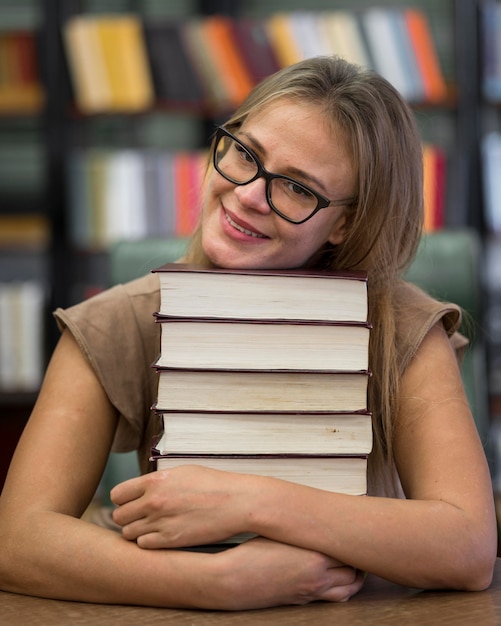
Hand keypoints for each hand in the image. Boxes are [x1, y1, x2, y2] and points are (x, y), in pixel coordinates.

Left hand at [110, 465, 252, 547]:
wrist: (237, 502)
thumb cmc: (214, 484)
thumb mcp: (183, 472)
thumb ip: (159, 481)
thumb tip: (143, 488)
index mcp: (156, 481)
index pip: (117, 494)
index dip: (123, 499)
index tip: (132, 502)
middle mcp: (153, 502)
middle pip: (119, 516)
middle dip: (128, 516)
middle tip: (142, 516)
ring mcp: (161, 522)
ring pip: (128, 533)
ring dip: (137, 531)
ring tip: (153, 526)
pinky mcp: (170, 541)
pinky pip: (143, 545)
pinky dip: (149, 542)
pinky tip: (162, 535)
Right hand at [213, 537, 364, 608]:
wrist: (233, 581)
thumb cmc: (250, 554)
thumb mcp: (279, 533)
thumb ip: (302, 530)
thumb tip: (315, 520)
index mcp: (315, 557)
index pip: (348, 548)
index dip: (353, 537)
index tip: (356, 527)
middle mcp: (318, 577)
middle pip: (354, 570)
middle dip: (358, 558)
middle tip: (358, 544)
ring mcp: (312, 592)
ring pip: (348, 588)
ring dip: (354, 576)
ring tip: (354, 563)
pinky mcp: (303, 600)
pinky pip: (334, 598)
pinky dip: (342, 590)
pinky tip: (339, 579)